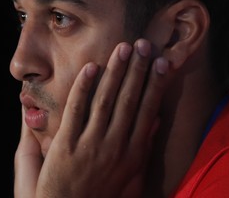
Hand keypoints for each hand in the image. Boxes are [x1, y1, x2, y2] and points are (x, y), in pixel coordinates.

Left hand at [15, 38, 170, 197]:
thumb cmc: (102, 197)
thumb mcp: (132, 178)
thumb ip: (143, 148)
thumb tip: (154, 120)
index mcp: (133, 154)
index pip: (148, 110)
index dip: (155, 84)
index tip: (163, 61)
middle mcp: (115, 147)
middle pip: (129, 101)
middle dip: (138, 70)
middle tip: (144, 45)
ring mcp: (90, 145)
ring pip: (105, 101)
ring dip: (115, 72)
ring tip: (123, 48)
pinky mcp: (66, 146)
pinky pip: (76, 110)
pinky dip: (83, 88)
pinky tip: (91, 68)